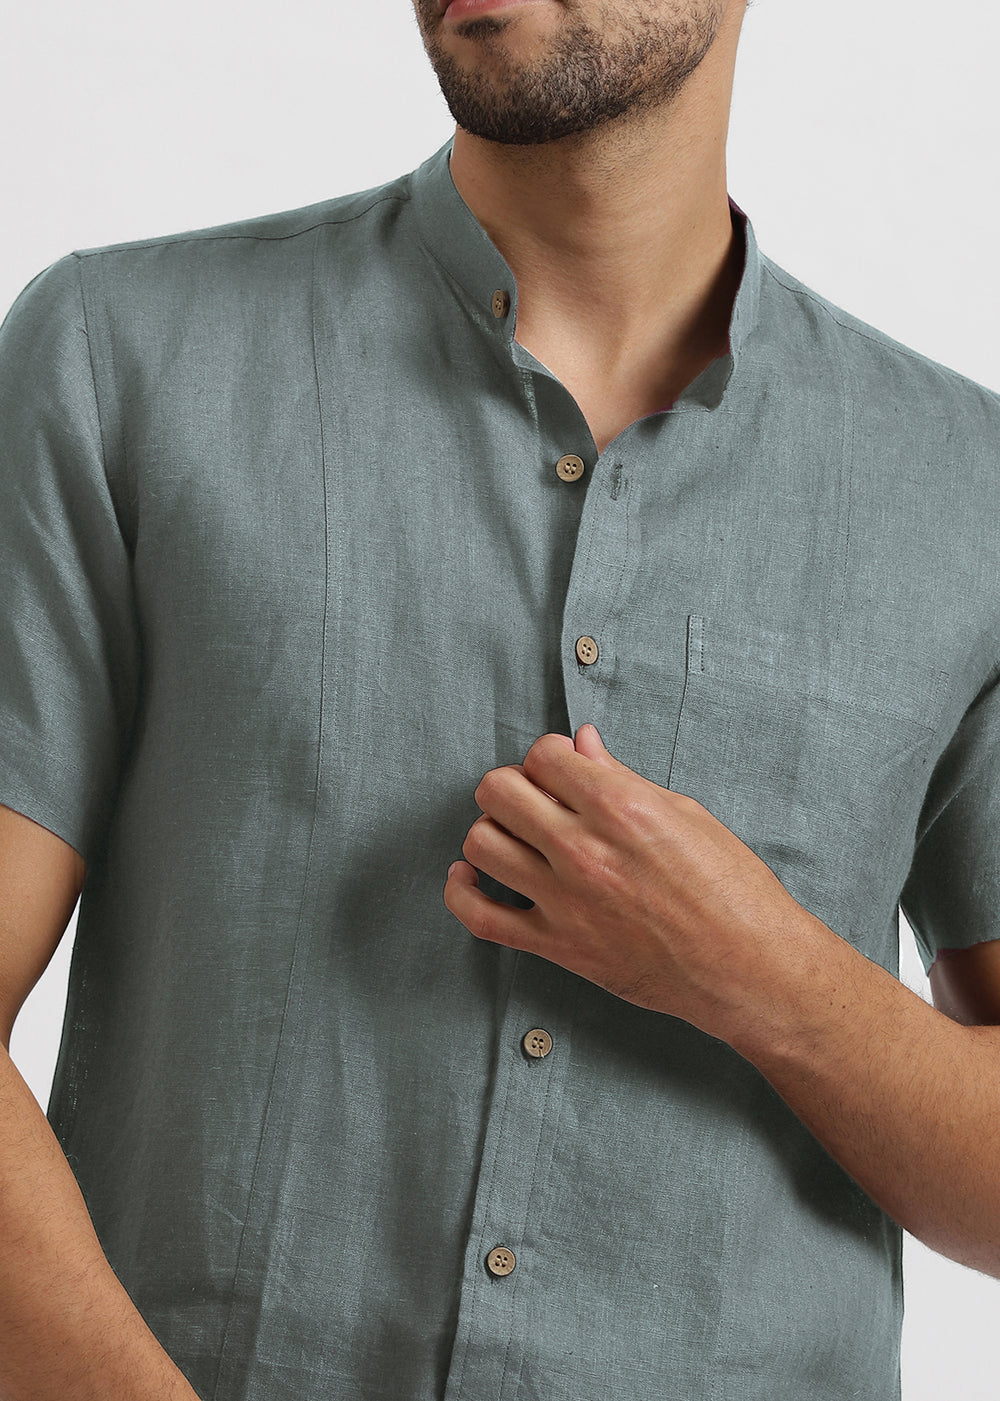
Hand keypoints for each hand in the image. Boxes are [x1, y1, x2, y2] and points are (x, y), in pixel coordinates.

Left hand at [444, 724, 824, 1043]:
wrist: (749, 968)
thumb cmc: (732, 889)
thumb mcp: (685, 815)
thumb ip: (620, 777)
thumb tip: (582, 743)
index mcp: (619, 807)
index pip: (543, 755)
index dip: (551, 758)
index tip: (562, 771)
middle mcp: (583, 849)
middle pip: (497, 791)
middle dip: (513, 786)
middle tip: (535, 800)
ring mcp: (564, 900)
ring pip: (480, 844)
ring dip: (491, 832)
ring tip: (515, 837)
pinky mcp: (557, 946)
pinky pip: (479, 916)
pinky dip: (461, 892)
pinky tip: (469, 877)